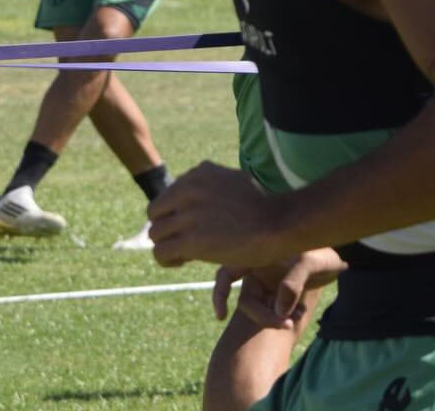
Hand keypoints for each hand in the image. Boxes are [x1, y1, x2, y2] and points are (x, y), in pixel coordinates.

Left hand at [148, 162, 287, 268]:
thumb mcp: (232, 180)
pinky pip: (161, 252)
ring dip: (166, 245)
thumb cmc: (261, 208)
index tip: (189, 226)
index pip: (168, 195)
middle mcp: (189, 189)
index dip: (174, 213)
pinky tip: (181, 262)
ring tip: (182, 254)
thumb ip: (208, 184)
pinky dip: (167, 260)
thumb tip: (189, 185)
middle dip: (166, 228)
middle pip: (155, 213)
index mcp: (198, 173)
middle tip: (182, 241)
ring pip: (155, 234)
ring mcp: (189, 215)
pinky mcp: (191, 241)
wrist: (278, 225)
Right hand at [211, 248, 344, 329]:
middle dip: (262, 317)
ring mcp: (267, 282)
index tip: (222, 317)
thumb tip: (279, 310)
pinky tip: (300, 314)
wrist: (341, 256)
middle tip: (285, 326)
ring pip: (261, 308)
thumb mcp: (311, 261)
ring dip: (275, 318)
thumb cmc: (323, 250)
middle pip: (245, 299)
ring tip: (297, 318)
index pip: (227, 270)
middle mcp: (257, 268)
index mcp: (256, 252)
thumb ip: (293, 282)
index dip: (220, 292)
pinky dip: (283, 317)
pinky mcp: (279, 293)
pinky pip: (275, 311)